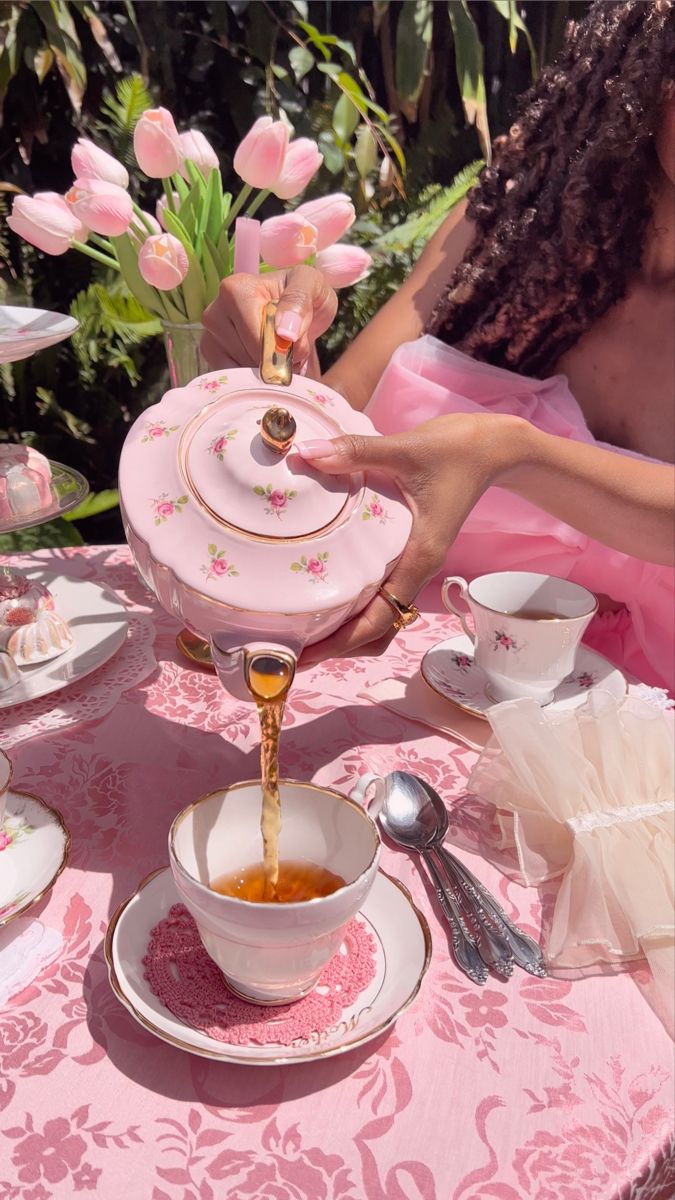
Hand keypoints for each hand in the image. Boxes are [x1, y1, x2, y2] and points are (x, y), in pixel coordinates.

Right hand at [201, 265, 336, 373]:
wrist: (300, 310)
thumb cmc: (305, 295)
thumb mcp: (312, 285)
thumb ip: (300, 300)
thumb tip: (284, 332)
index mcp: (236, 290)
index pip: (258, 338)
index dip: (282, 349)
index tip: (295, 341)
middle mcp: (215, 312)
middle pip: (250, 357)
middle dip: (276, 361)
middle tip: (290, 347)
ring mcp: (211, 336)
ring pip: (244, 372)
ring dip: (268, 371)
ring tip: (277, 351)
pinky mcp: (212, 357)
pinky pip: (235, 380)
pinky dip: (256, 379)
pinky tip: (264, 361)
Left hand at [297, 412, 519, 663]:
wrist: (491, 446)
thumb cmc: (458, 450)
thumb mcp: (406, 449)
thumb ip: (356, 452)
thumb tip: (305, 455)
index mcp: (420, 558)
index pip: (379, 620)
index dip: (340, 643)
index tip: (303, 656)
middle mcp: (416, 569)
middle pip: (376, 630)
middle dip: (336, 646)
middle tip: (288, 649)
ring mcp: (411, 562)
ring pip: (378, 615)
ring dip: (344, 629)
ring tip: (300, 631)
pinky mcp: (405, 550)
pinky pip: (378, 590)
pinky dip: (352, 603)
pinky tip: (321, 592)